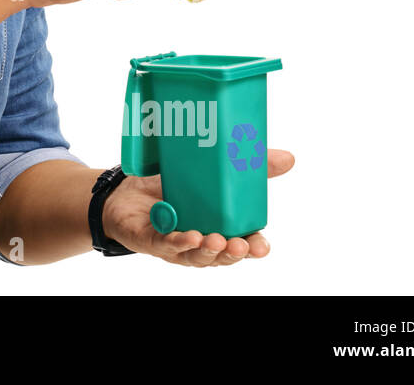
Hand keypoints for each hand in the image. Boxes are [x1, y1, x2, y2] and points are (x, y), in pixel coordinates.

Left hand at [101, 149, 295, 265]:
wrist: (124, 190)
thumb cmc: (171, 187)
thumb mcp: (209, 174)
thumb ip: (247, 167)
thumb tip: (289, 158)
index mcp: (218, 228)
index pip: (243, 244)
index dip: (254, 248)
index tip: (262, 246)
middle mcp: (200, 242)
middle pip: (222, 255)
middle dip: (233, 253)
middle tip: (241, 244)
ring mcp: (176, 245)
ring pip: (196, 255)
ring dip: (208, 251)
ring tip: (216, 240)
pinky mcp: (152, 240)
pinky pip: (166, 245)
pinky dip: (178, 242)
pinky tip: (189, 237)